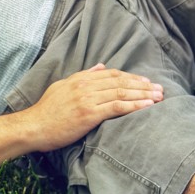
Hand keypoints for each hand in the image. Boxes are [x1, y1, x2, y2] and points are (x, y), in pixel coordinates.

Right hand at [28, 64, 162, 151]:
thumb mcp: (62, 87)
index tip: (146, 82)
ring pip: (121, 93)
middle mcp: (84, 86)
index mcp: (79, 79)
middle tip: (160, 89)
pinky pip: (116, 107)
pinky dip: (134, 105)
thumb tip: (100, 67)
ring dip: (143, 95)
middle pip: (120, 82)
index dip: (131, 77)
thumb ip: (82, 76)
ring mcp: (87, 99)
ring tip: (159, 97)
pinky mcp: (89, 114)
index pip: (111, 74)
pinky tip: (147, 106)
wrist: (34, 126)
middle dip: (142, 85)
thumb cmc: (46, 111)